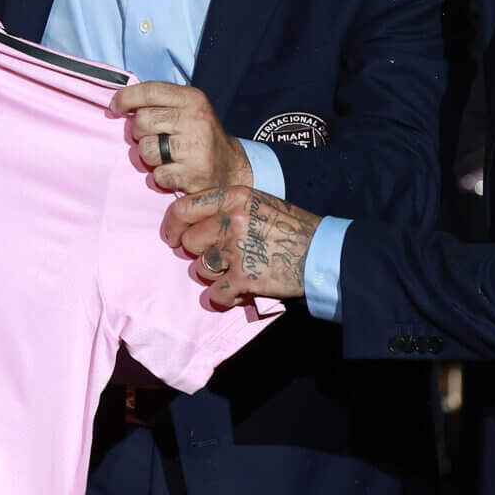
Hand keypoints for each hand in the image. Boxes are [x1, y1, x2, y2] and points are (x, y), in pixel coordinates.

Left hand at [111, 82, 249, 196]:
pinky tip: (176, 172)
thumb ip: (159, 103)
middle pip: (142, 121)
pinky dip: (161, 177)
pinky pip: (157, 175)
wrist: (231, 168)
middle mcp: (195, 120)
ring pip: (145, 150)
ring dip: (149, 157)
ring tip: (166, 157)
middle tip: (153, 138)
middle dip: (138, 132)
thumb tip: (119, 102)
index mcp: (192, 99)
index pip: (150, 91)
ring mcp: (194, 148)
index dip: (125, 98)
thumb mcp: (186, 109)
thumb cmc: (199, 136)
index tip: (115, 107)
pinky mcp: (192, 174)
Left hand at [160, 184, 318, 307]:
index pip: (183, 208)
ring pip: (200, 267)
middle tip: (217, 257)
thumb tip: (191, 221)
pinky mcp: (245, 278)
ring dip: (212, 274)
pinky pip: (216, 293)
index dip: (172, 226)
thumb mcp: (258, 202)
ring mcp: (238, 250)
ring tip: (233, 271)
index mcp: (235, 197)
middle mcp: (233, 221)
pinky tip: (238, 290)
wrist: (322, 252)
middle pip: (189, 240)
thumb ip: (226, 208)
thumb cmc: (290, 227)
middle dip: (198, 252)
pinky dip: (224, 296)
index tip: (171, 237)